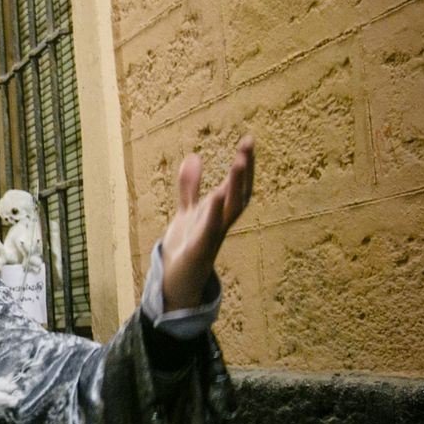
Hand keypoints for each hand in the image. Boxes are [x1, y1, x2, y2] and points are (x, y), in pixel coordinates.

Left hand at [160, 135, 254, 310]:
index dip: (243, 164)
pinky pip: (211, 229)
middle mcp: (220, 222)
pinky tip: (216, 195)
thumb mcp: (187, 211)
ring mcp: (213, 236)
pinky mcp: (199, 250)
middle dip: (245, 169)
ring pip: (231, 209)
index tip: (248, 140)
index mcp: (218, 212)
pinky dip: (215, 213)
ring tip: (239, 161)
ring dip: (236, 185)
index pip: (236, 184)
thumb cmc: (186, 247)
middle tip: (249, 143)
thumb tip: (195, 156)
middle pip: (240, 192)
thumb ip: (191, 186)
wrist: (175, 283)